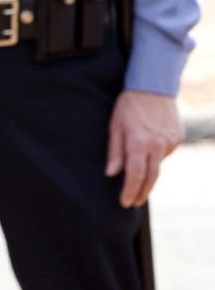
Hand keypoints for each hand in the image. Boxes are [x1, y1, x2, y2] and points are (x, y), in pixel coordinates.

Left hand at [105, 90, 181, 207]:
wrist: (153, 87)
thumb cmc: (128, 106)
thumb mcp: (115, 126)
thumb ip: (114, 151)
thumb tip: (111, 174)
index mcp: (138, 142)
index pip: (135, 174)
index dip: (130, 191)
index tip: (125, 202)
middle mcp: (157, 145)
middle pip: (151, 177)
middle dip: (142, 192)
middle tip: (134, 202)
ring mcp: (170, 142)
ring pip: (158, 164)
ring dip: (148, 172)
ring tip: (138, 174)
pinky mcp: (178, 138)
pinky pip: (165, 153)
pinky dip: (156, 156)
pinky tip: (149, 149)